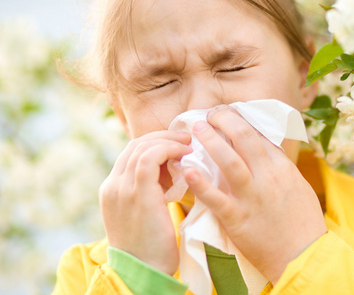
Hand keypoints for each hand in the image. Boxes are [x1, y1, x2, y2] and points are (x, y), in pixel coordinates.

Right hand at [99, 130, 191, 274]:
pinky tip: (184, 153)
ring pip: (141, 147)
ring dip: (168, 140)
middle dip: (162, 136)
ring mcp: (121, 189)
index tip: (175, 143)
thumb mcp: (143, 213)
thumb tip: (170, 170)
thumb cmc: (151, 246)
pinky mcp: (137, 194)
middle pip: (135, 145)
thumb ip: (149, 191)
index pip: (130, 152)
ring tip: (187, 144)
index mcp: (112, 189)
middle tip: (185, 137)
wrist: (143, 271)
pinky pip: (149, 157)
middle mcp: (112, 186)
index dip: (154, 142)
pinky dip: (167, 149)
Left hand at [184, 106, 326, 283]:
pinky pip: (216, 198)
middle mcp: (268, 177)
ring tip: (196, 128)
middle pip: (243, 138)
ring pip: (228, 161)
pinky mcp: (238, 219)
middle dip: (224, 120)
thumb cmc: (303, 222)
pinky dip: (200, 183)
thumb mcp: (298, 186)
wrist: (304, 255)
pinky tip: (187, 169)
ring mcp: (251, 197)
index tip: (227, 113)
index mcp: (282, 168)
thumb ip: (280, 167)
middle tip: (210, 114)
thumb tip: (264, 150)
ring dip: (210, 141)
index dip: (240, 119)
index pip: (259, 134)